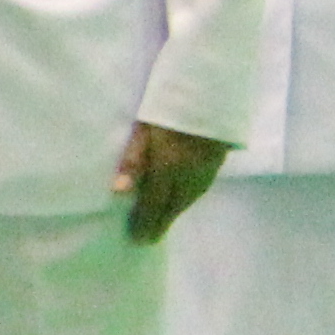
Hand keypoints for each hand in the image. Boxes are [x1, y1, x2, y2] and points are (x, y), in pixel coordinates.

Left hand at [117, 120, 232, 245]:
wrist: (211, 94)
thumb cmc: (168, 108)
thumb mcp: (143, 130)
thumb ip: (132, 160)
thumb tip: (118, 191)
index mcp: (168, 170)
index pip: (154, 204)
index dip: (145, 223)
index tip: (136, 240)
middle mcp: (189, 177)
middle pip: (173, 207)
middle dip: (159, 224)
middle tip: (147, 239)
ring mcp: (205, 172)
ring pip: (188, 200)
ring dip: (173, 213)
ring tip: (160, 224)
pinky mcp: (216, 164)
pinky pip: (198, 190)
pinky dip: (186, 200)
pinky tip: (179, 200)